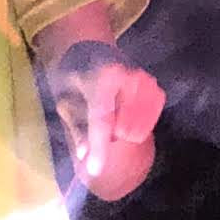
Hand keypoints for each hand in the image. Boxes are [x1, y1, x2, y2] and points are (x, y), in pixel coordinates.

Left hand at [73, 56, 164, 193]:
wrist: (87, 49)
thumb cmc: (73, 77)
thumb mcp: (65, 100)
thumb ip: (77, 127)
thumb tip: (84, 155)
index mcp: (101, 79)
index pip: (102, 120)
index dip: (99, 147)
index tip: (95, 170)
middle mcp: (128, 78)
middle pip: (125, 126)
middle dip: (111, 136)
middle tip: (100, 126)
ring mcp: (144, 81)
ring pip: (140, 124)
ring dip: (126, 129)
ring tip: (113, 117)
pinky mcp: (154, 87)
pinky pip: (151, 115)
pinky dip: (139, 121)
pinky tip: (127, 114)